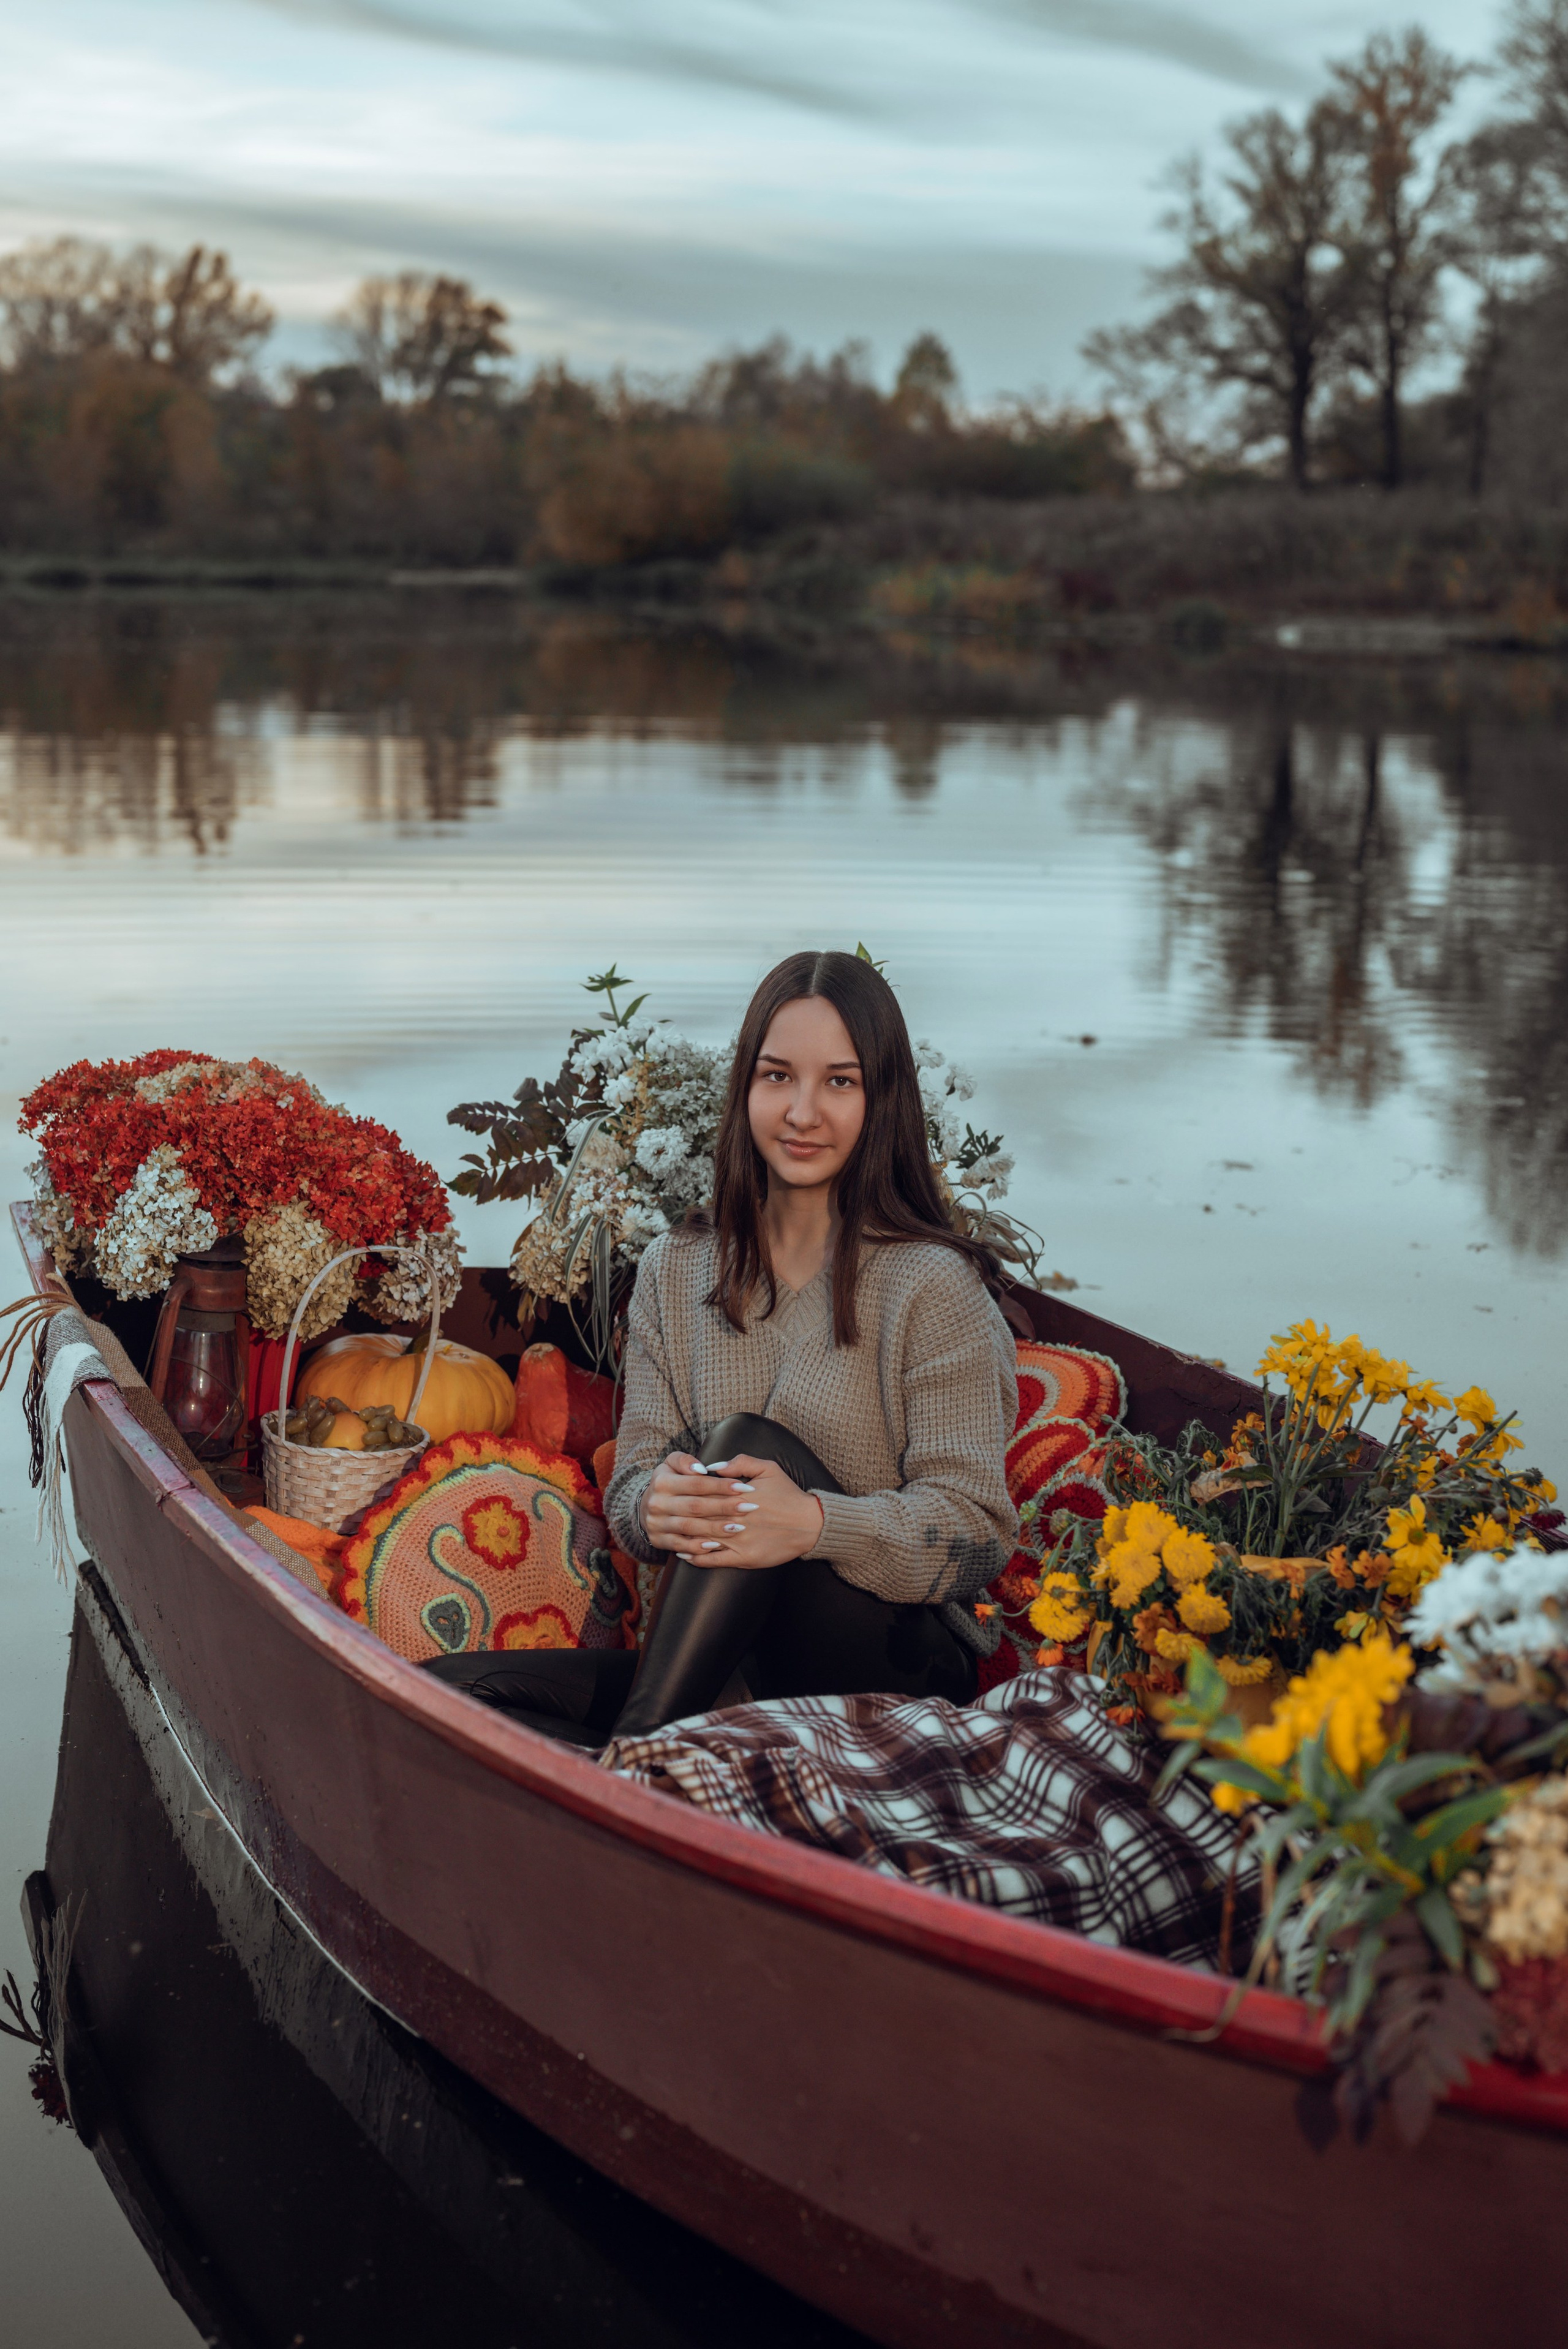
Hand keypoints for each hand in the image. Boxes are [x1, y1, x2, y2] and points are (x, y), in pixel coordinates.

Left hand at [638, 1451, 823, 1570]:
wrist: (809, 1524)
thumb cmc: (788, 1494)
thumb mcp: (768, 1468)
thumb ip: (741, 1462)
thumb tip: (714, 1467)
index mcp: (738, 1495)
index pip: (704, 1495)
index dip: (687, 1494)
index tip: (675, 1492)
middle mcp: (735, 1518)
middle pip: (699, 1516)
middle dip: (680, 1515)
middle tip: (664, 1513)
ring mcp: (738, 1540)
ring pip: (702, 1539)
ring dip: (683, 1537)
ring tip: (668, 1533)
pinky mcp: (743, 1558)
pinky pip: (714, 1559)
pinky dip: (697, 1557)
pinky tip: (685, 1553)